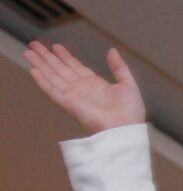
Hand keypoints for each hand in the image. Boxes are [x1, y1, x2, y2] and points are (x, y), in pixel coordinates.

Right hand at [24, 41, 144, 133]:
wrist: (126, 131)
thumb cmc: (130, 114)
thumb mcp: (128, 85)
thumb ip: (119, 67)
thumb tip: (112, 51)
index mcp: (95, 86)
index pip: (76, 68)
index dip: (65, 57)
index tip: (56, 47)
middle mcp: (82, 91)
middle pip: (61, 70)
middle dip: (48, 58)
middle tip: (35, 45)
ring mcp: (74, 97)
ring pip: (53, 77)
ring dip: (41, 65)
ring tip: (29, 52)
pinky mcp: (69, 105)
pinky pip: (53, 91)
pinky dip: (43, 81)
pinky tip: (33, 70)